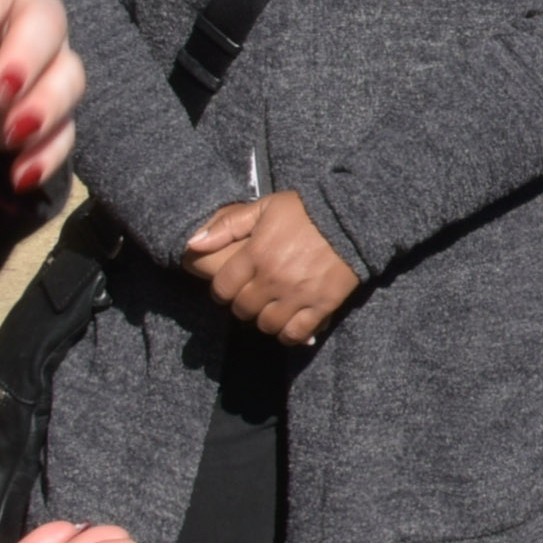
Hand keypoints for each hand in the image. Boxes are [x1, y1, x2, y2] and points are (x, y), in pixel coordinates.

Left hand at [0, 0, 80, 194]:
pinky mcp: (53, 107)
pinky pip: (66, 127)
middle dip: (27, 58)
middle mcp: (29, 12)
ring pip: (69, 73)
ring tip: (12, 133)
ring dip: (47, 104)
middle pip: (48, 21)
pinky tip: (20, 175)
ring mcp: (49, 61)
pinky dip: (48, 152)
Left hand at [185, 190, 364, 342]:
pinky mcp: (321, 305)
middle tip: (252, 298)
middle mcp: (272, 278)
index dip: (221, 292)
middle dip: (242, 306)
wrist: (350, 218)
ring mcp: (297, 294)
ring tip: (270, 311)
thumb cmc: (304, 210)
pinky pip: (296, 333)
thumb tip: (192, 244)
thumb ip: (227, 225)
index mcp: (256, 254)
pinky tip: (288, 326)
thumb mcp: (264, 207)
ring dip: (264, 320)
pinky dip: (288, 335)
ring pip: (267, 324)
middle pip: (243, 309)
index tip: (229, 290)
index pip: (223, 288)